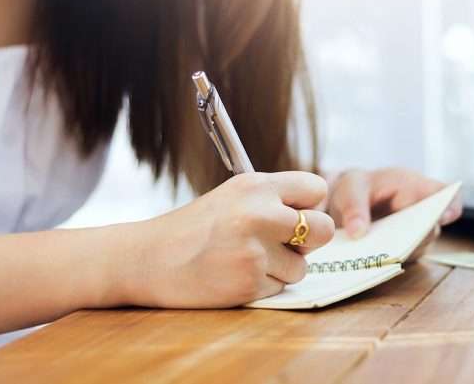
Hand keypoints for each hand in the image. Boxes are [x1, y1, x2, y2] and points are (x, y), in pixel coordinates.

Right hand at [126, 171, 334, 307]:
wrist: (149, 259)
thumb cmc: (196, 227)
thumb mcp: (233, 196)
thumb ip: (275, 200)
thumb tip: (318, 218)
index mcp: (256, 186)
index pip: (316, 188)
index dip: (310, 204)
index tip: (297, 213)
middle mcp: (259, 215)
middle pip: (324, 228)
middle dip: (311, 240)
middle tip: (287, 243)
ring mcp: (255, 251)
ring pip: (302, 265)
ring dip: (282, 268)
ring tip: (247, 259)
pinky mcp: (249, 283)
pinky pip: (280, 287)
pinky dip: (263, 285)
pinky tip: (235, 275)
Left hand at [325, 168, 462, 254]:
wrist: (345, 203)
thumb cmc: (354, 188)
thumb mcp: (350, 189)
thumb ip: (354, 207)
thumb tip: (359, 232)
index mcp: (411, 186)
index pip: (442, 192)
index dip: (450, 204)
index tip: (442, 217)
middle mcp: (417, 210)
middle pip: (432, 226)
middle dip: (418, 237)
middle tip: (398, 244)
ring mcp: (412, 231)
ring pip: (419, 246)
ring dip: (403, 253)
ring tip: (381, 255)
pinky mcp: (402, 248)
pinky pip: (404, 258)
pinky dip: (392, 262)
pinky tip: (376, 263)